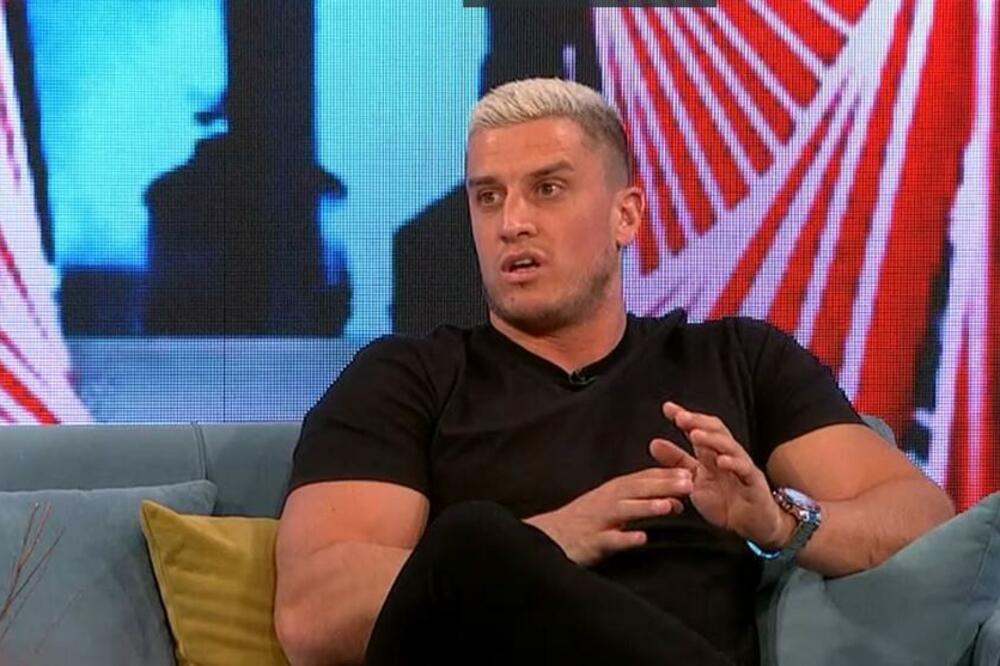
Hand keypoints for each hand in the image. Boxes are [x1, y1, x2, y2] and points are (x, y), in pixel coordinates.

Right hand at [524, 467, 691, 566]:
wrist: (551, 536)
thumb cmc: (587, 519)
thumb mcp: (613, 505)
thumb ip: (642, 500)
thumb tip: (675, 501)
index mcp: (615, 490)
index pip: (643, 478)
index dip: (667, 475)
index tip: (692, 471)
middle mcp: (608, 501)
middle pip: (637, 490)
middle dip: (663, 486)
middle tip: (689, 484)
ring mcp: (599, 520)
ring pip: (625, 511)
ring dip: (646, 507)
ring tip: (668, 506)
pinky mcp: (592, 541)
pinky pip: (610, 540)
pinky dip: (625, 539)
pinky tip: (641, 539)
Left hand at [650, 402, 793, 547]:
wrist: (753, 525)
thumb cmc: (725, 502)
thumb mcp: (694, 481)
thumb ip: (676, 462)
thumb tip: (654, 443)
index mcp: (711, 454)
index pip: (699, 429)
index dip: (685, 417)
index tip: (667, 408)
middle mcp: (727, 456)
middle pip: (716, 431)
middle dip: (698, 422)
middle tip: (680, 417)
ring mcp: (742, 467)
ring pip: (730, 446)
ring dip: (712, 439)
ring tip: (695, 435)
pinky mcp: (754, 483)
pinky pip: (745, 470)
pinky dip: (733, 463)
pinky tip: (721, 461)